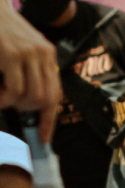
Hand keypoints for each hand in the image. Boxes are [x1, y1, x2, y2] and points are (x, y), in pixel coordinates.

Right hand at [0, 3, 59, 140]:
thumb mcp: (18, 50)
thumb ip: (27, 72)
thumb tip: (29, 103)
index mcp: (46, 54)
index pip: (55, 92)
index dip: (49, 118)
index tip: (43, 137)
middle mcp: (43, 54)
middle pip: (48, 99)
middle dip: (30, 111)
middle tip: (12, 107)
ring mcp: (29, 54)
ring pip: (32, 97)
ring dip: (15, 104)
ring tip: (2, 97)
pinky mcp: (13, 54)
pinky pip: (15, 90)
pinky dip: (4, 99)